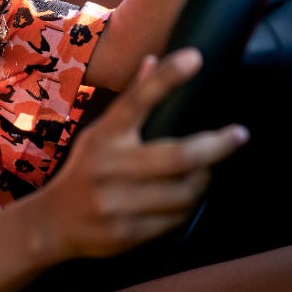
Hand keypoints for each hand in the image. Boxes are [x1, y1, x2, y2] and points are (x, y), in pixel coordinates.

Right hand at [36, 48, 247, 260]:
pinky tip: (186, 200)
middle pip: (177, 155)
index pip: (138, 99)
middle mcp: (108, 166)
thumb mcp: (100, 133)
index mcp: (105, 135)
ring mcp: (116, 202)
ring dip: (203, 180)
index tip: (196, 58)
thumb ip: (131, 100)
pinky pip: (173, 220)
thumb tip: (153, 59)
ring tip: (207, 172)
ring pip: (182, 192)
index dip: (167, 77)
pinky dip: (186, 208)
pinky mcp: (125, 232)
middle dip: (216, 145)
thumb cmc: (85, 170)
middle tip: (239, 135)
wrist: (51, 223)